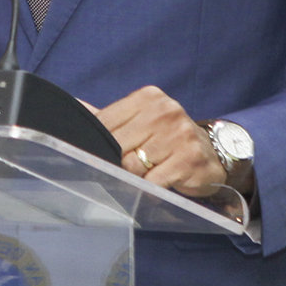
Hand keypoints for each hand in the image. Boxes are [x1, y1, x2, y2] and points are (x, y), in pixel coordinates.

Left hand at [98, 86, 226, 196]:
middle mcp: (165, 111)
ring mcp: (179, 134)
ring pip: (133, 166)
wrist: (211, 154)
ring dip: (138, 176)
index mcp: (148, 97)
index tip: (109, 152)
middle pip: (117, 146)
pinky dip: (152, 188)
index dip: (101, 143)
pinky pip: (153, 182)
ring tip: (151, 171)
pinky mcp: (189, 158)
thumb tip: (73, 108)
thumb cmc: (167, 139)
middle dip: (120, 162)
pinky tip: (161, 180)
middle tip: (133, 165)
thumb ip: (109, 118)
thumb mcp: (140, 121)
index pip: (105, 122)